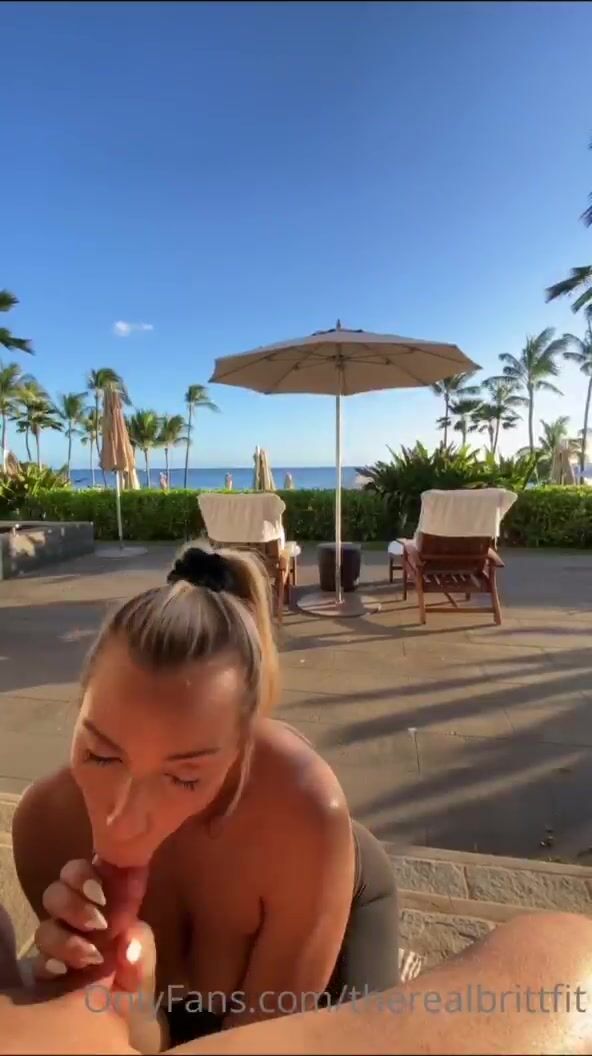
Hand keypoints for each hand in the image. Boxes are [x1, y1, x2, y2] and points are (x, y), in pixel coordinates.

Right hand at [33, 857, 147, 980]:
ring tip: (90, 956)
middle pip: (55, 895)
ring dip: (64, 939)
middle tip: (98, 923)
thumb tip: (127, 944)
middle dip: (73, 905)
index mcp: (99, 905)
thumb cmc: (132, 989)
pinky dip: (49, 965)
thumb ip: (141, 948)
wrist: (119, 1025)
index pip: (79, 873)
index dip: (82, 874)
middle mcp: (74, 922)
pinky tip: (65, 972)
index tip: (100, 890)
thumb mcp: (142, 967)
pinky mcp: (44, 974)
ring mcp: (57, 948)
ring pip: (44, 929)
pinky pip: (36, 962)